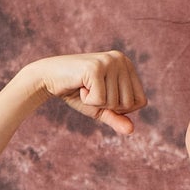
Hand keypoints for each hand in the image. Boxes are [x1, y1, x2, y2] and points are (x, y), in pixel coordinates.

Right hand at [25, 50, 147, 134]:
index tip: (103, 95)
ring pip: (115, 102)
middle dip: (108, 106)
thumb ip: (117, 118)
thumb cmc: (77, 92)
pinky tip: (80, 87)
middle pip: (128, 103)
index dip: (121, 108)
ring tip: (85, 88)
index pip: (141, 101)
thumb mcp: (101, 108)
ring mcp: (109, 61)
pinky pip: (100, 100)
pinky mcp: (96, 68)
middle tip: (92, 91)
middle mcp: (121, 59)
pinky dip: (87, 101)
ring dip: (96, 103)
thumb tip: (131, 130)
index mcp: (127, 65)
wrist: (49, 78)